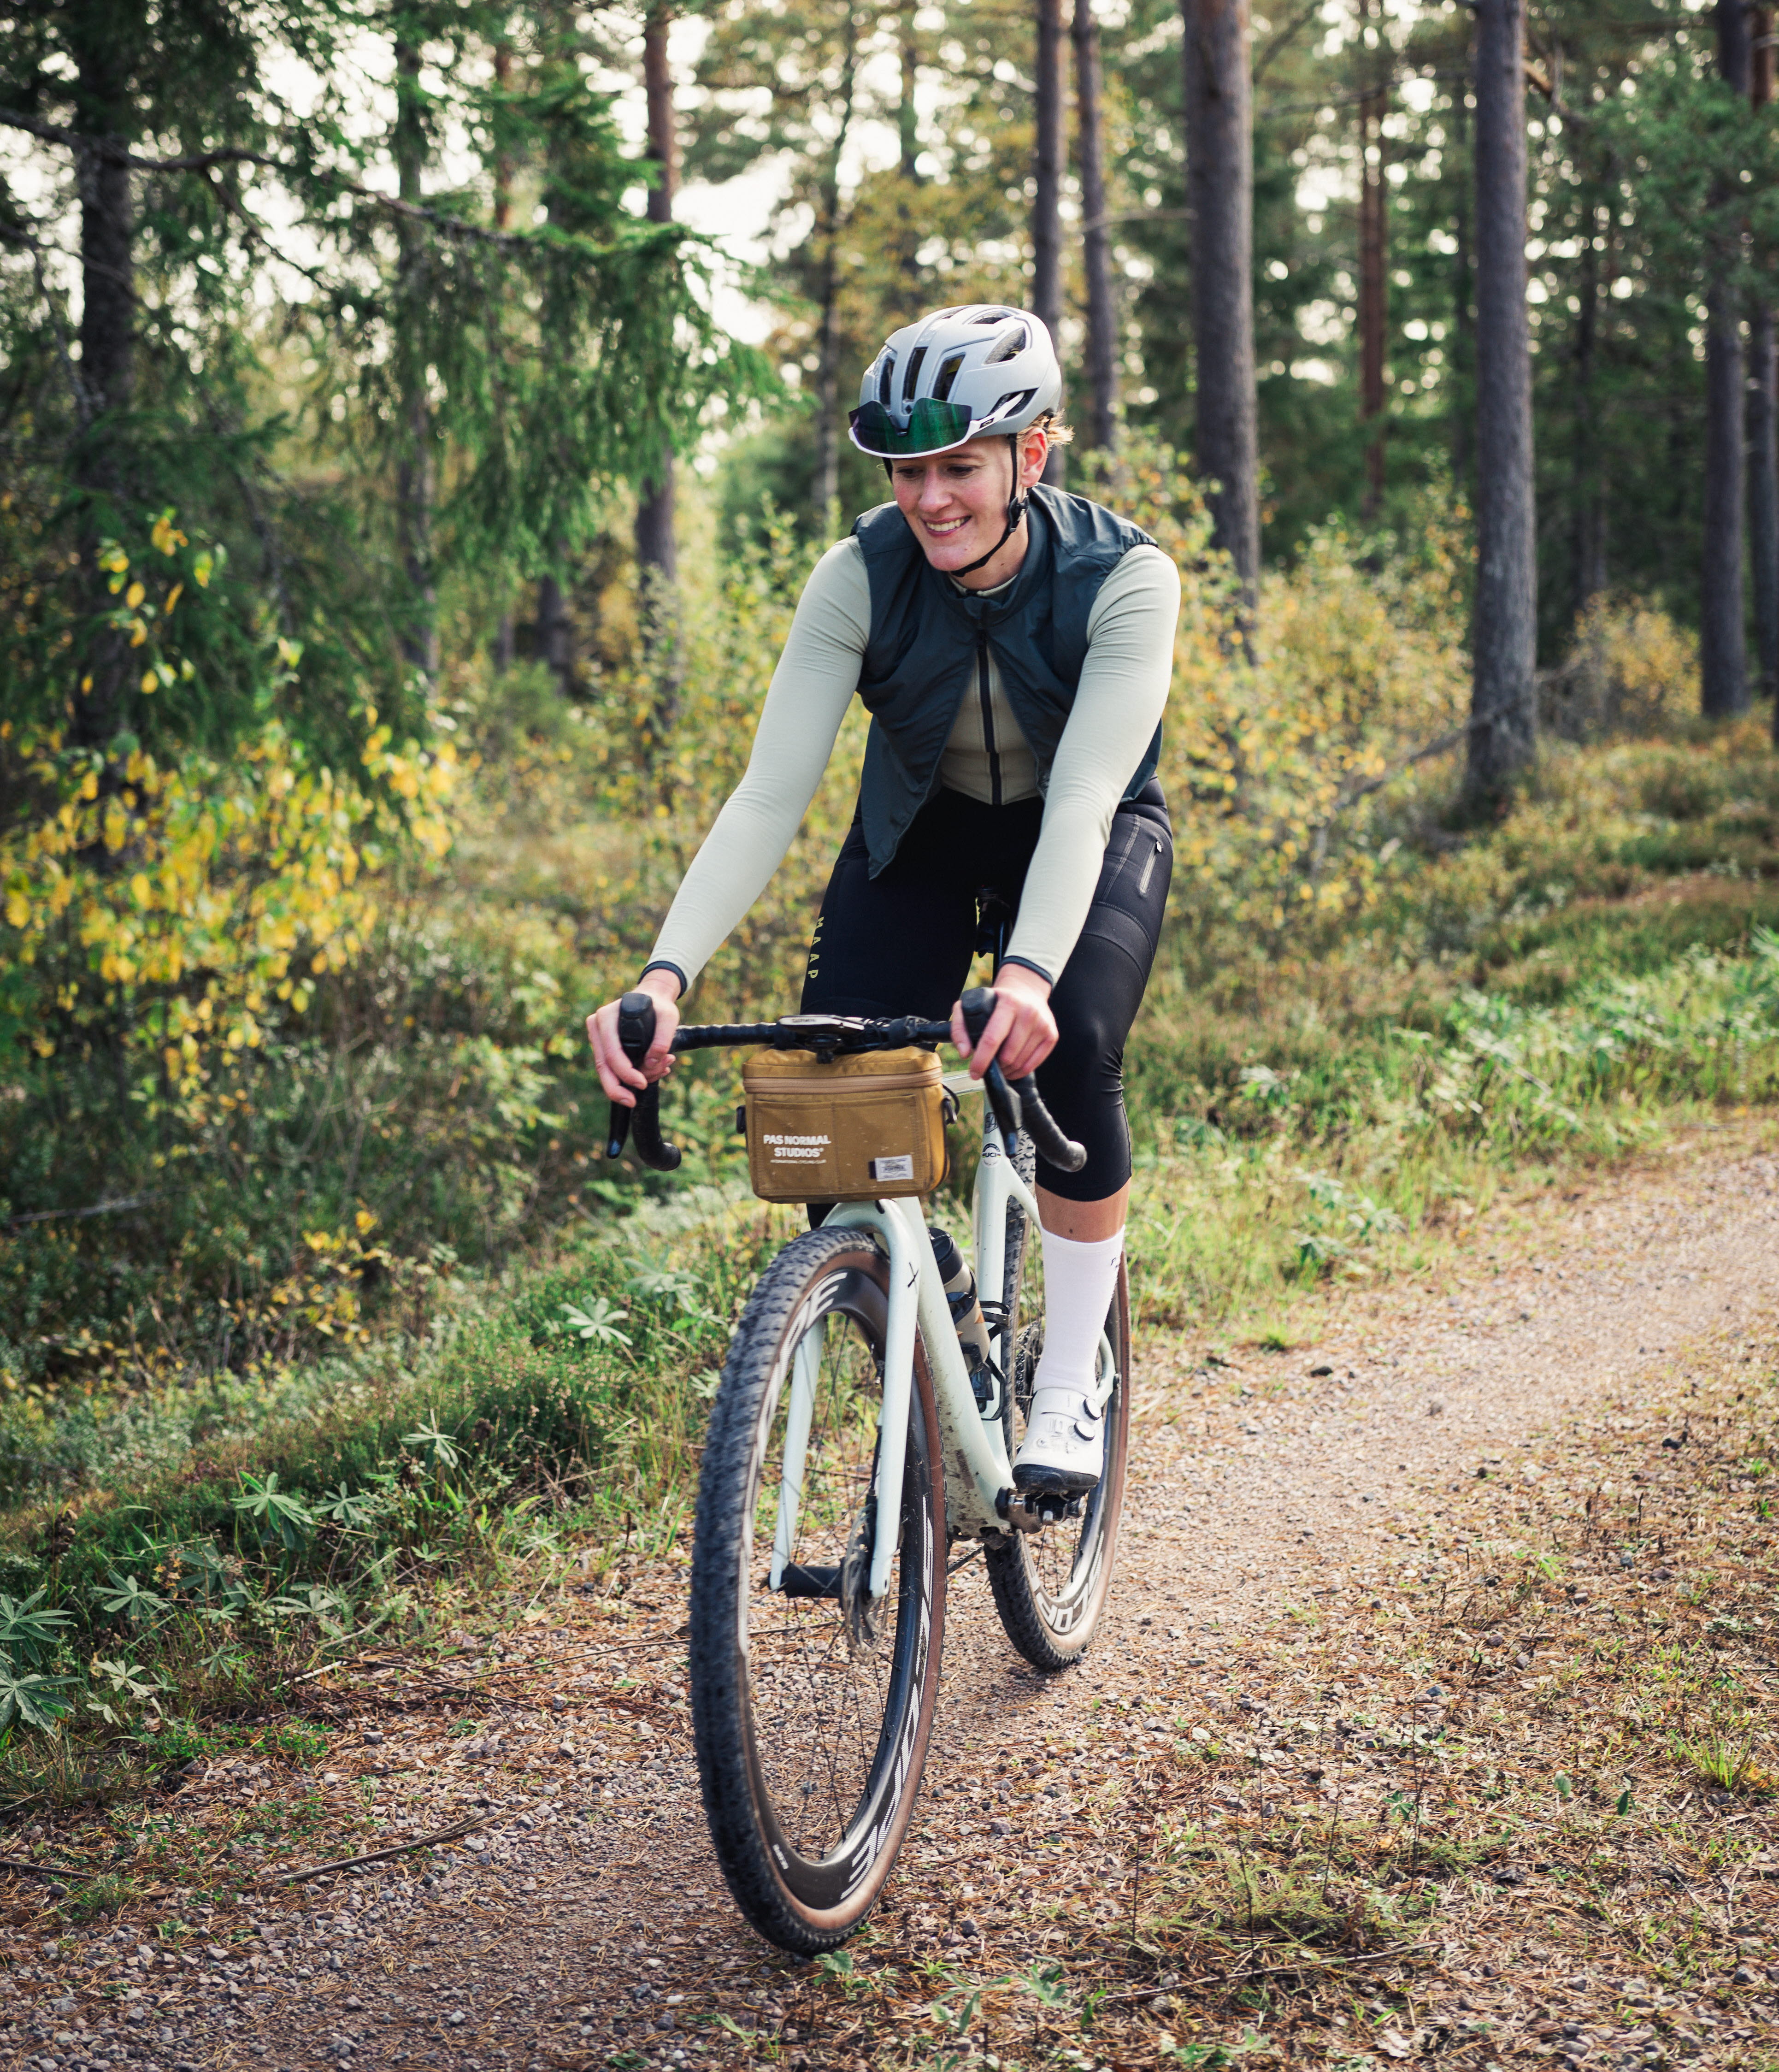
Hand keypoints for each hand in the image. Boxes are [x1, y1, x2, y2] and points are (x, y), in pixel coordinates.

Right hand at [587, 970, 681, 1104]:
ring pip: (608, 1070)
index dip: (625, 1072)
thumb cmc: (659, 1006)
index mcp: (606, 1017)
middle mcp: (597, 1028)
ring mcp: (598, 1038)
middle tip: (631, 1102)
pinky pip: (615, 1068)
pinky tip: (656, 1071)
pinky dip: (634, 1074)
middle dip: (617, 1089)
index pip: (611, 1053)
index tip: (642, 1084)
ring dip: (632, 1079)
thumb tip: (652, 1063)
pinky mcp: (605, 1047)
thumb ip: (663, 1039)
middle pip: (602, 1066)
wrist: (652, 998)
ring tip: (662, 1070)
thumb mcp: (668, 1017)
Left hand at [952, 965, 1056, 1082]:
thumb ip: (960, 1028)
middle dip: (994, 1066)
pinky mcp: (1051, 1035)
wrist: (1026, 990)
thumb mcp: (972, 1005)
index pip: (992, 1039)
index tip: (974, 1072)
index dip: (981, 1060)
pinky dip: (1019, 1071)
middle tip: (988, 1064)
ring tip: (999, 1064)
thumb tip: (965, 1053)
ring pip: (1020, 1063)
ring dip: (1006, 1070)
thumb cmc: (995, 1001)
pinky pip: (1033, 1065)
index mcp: (1008, 1003)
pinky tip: (1011, 1067)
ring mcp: (1043, 1025)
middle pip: (1008, 1056)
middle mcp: (1028, 1013)